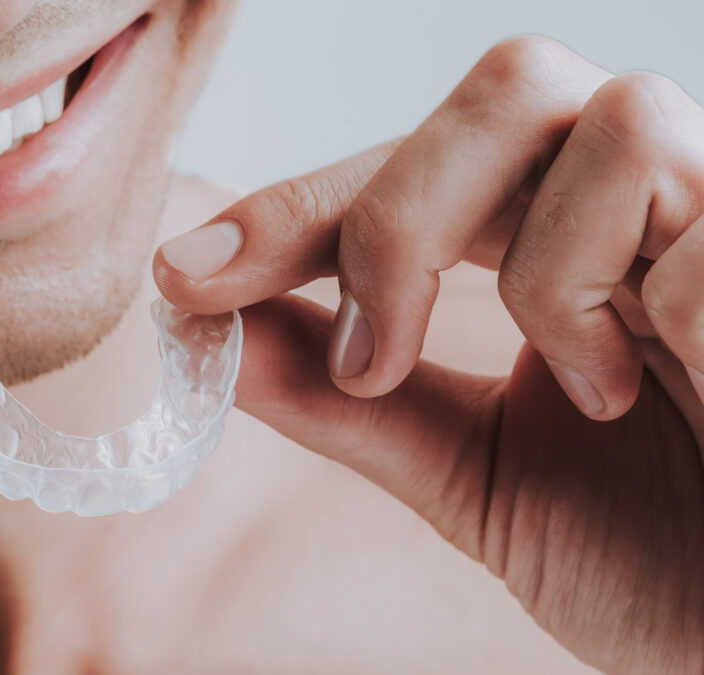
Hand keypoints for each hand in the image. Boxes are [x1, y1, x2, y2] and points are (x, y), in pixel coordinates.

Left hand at [153, 36, 703, 673]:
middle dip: (396, 216)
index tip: (189, 276)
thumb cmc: (645, 554)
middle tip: (370, 358)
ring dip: (554, 275)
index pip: (409, 163)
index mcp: (558, 233)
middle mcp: (644, 199)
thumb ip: (347, 400)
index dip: (293, 209)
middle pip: (508, 86)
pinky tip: (680, 386)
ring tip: (588, 391)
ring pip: (616, 121)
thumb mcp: (470, 474)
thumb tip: (206, 329)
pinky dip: (666, 316)